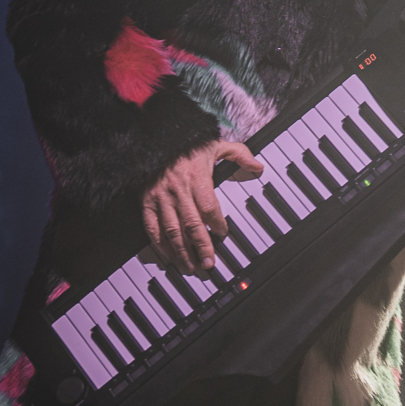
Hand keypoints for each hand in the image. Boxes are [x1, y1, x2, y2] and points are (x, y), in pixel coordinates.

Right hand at [142, 139, 262, 274]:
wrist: (153, 138)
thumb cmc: (186, 144)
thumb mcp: (215, 144)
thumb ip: (239, 154)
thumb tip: (258, 166)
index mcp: (196, 179)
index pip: (209, 207)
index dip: (217, 223)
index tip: (223, 233)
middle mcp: (178, 191)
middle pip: (191, 224)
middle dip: (201, 246)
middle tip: (209, 263)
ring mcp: (160, 198)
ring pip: (172, 231)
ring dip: (181, 251)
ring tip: (190, 267)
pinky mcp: (146, 202)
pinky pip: (152, 227)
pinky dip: (159, 244)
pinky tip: (168, 256)